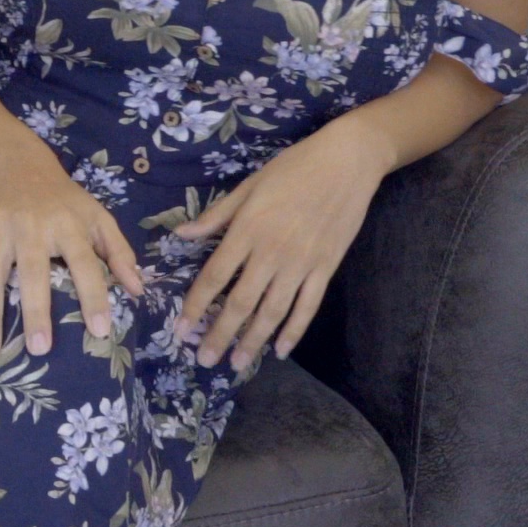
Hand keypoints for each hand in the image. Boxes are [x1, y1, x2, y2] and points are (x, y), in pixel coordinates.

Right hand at [0, 147, 144, 355]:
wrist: (17, 163)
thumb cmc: (63, 200)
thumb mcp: (97, 217)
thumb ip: (118, 252)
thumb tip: (138, 290)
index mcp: (68, 224)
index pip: (84, 264)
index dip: (93, 297)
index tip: (99, 331)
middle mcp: (31, 225)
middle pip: (32, 272)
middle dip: (35, 312)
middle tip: (39, 349)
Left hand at [177, 123, 392, 369]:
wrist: (347, 162)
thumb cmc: (293, 168)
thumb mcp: (248, 186)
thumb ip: (216, 216)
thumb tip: (180, 235)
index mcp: (247, 231)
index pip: (215, 277)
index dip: (196, 307)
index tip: (181, 331)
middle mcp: (272, 252)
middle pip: (241, 303)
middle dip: (220, 335)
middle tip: (204, 360)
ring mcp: (302, 263)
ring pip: (273, 312)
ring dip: (253, 341)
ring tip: (236, 364)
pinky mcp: (326, 268)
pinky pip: (308, 306)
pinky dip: (294, 331)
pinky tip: (281, 350)